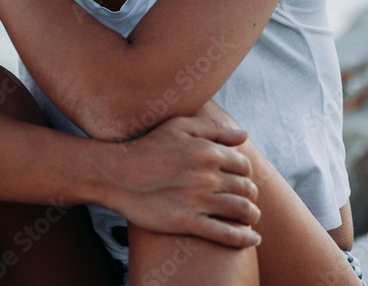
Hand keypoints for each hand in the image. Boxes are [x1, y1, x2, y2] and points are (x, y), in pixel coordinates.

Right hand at [100, 115, 261, 247]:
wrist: (115, 174)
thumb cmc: (145, 147)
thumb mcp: (177, 127)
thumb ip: (212, 128)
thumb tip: (243, 135)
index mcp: (207, 151)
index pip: (244, 166)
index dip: (245, 174)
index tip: (239, 180)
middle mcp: (207, 175)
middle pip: (247, 188)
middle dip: (251, 195)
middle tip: (246, 199)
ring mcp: (198, 200)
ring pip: (242, 211)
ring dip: (252, 216)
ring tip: (250, 218)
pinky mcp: (187, 221)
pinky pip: (225, 234)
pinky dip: (244, 238)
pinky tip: (253, 239)